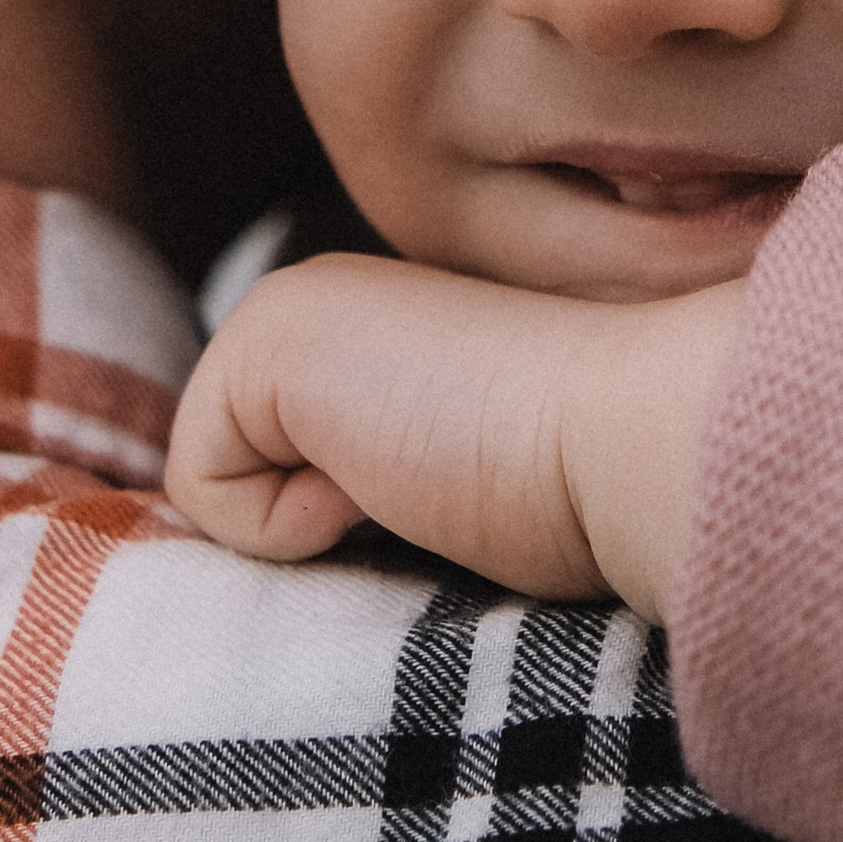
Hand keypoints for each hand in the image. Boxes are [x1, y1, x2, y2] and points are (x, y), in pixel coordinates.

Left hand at [163, 254, 747, 622]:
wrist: (634, 430)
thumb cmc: (586, 478)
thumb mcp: (459, 481)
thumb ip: (379, 486)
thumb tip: (296, 546)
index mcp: (370, 325)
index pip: (271, 471)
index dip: (336, 526)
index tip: (451, 495)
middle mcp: (317, 295)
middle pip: (236, 484)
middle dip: (323, 523)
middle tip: (441, 484)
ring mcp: (286, 307)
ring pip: (218, 492)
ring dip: (320, 527)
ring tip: (429, 477)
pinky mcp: (261, 343)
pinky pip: (208, 499)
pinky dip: (296, 526)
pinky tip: (399, 479)